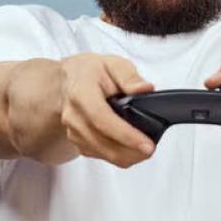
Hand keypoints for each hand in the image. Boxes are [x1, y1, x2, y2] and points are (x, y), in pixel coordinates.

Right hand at [60, 53, 156, 168]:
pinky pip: (98, 155)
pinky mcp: (76, 141)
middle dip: (130, 152)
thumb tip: (145, 88)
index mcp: (82, 93)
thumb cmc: (92, 72)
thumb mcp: (113, 64)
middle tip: (151, 149)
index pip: (102, 118)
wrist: (70, 81)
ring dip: (125, 156)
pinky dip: (117, 156)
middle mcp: (74, 115)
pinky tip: (130, 148)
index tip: (146, 144)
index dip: (125, 134)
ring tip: (144, 149)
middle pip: (102, 143)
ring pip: (101, 153)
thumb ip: (129, 76)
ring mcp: (73, 131)